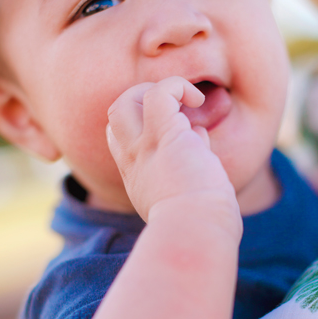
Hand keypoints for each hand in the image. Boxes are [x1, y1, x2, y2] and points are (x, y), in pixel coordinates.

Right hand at [106, 76, 238, 225]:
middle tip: (178, 111)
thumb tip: (201, 139)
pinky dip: (177, 86)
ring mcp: (145, 149)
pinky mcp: (166, 137)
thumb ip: (189, 167)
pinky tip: (198, 100)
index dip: (147, 128)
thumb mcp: (187, 196)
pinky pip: (159, 94)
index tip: (186, 138)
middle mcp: (135, 162)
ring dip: (156, 90)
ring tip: (189, 101)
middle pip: (115, 117)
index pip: (124, 141)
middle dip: (142, 102)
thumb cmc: (202, 225)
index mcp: (140, 179)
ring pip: (125, 101)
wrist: (197, 232)